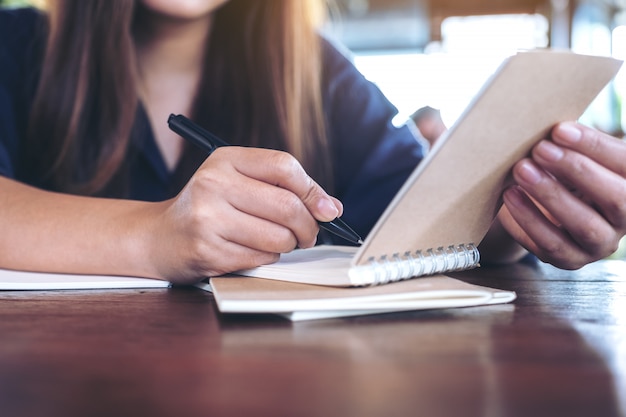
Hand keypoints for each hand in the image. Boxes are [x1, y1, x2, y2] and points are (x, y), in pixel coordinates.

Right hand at [148, 147, 341, 282]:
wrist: (161, 237)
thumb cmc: (209, 208)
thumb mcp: (239, 182)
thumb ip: (284, 188)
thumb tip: (332, 208)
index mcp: (225, 160)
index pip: (284, 167)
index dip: (312, 190)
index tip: (326, 209)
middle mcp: (213, 184)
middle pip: (287, 205)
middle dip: (308, 226)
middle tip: (308, 234)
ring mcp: (207, 219)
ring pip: (279, 238)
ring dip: (287, 245)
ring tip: (276, 242)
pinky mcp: (207, 251)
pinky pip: (261, 259)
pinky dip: (267, 258)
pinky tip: (251, 250)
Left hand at [500, 121, 625, 268]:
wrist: (544, 211)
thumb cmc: (562, 172)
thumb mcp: (574, 155)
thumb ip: (572, 144)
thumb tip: (551, 126)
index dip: (595, 146)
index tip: (559, 130)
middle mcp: (625, 218)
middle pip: (615, 198)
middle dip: (576, 171)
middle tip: (539, 149)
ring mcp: (600, 243)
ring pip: (584, 225)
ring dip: (550, 196)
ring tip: (520, 171)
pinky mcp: (571, 260)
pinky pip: (551, 246)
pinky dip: (528, 221)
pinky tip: (509, 199)